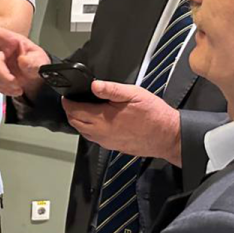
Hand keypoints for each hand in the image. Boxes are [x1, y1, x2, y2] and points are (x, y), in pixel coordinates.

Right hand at [0, 26, 50, 96]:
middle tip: (16, 83)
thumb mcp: (40, 60)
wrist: (34, 78)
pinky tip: (14, 91)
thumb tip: (23, 61)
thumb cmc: (35, 63)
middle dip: (2, 75)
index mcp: (11, 41)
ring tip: (19, 89)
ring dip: (4, 84)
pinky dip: (3, 89)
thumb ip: (34, 61)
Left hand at [62, 81, 182, 165]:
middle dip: (70, 112)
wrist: (167, 136)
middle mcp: (101, 132)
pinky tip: (95, 122)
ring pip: (83, 132)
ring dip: (78, 122)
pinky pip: (94, 139)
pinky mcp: (113, 147)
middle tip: (71, 102)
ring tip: (80, 111)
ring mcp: (106, 141)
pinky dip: (88, 130)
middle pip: (75, 123)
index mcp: (104, 117)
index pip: (75, 111)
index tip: (66, 97)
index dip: (67, 102)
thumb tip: (93, 85)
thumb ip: (111, 89)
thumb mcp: (134, 94)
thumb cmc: (154, 115)